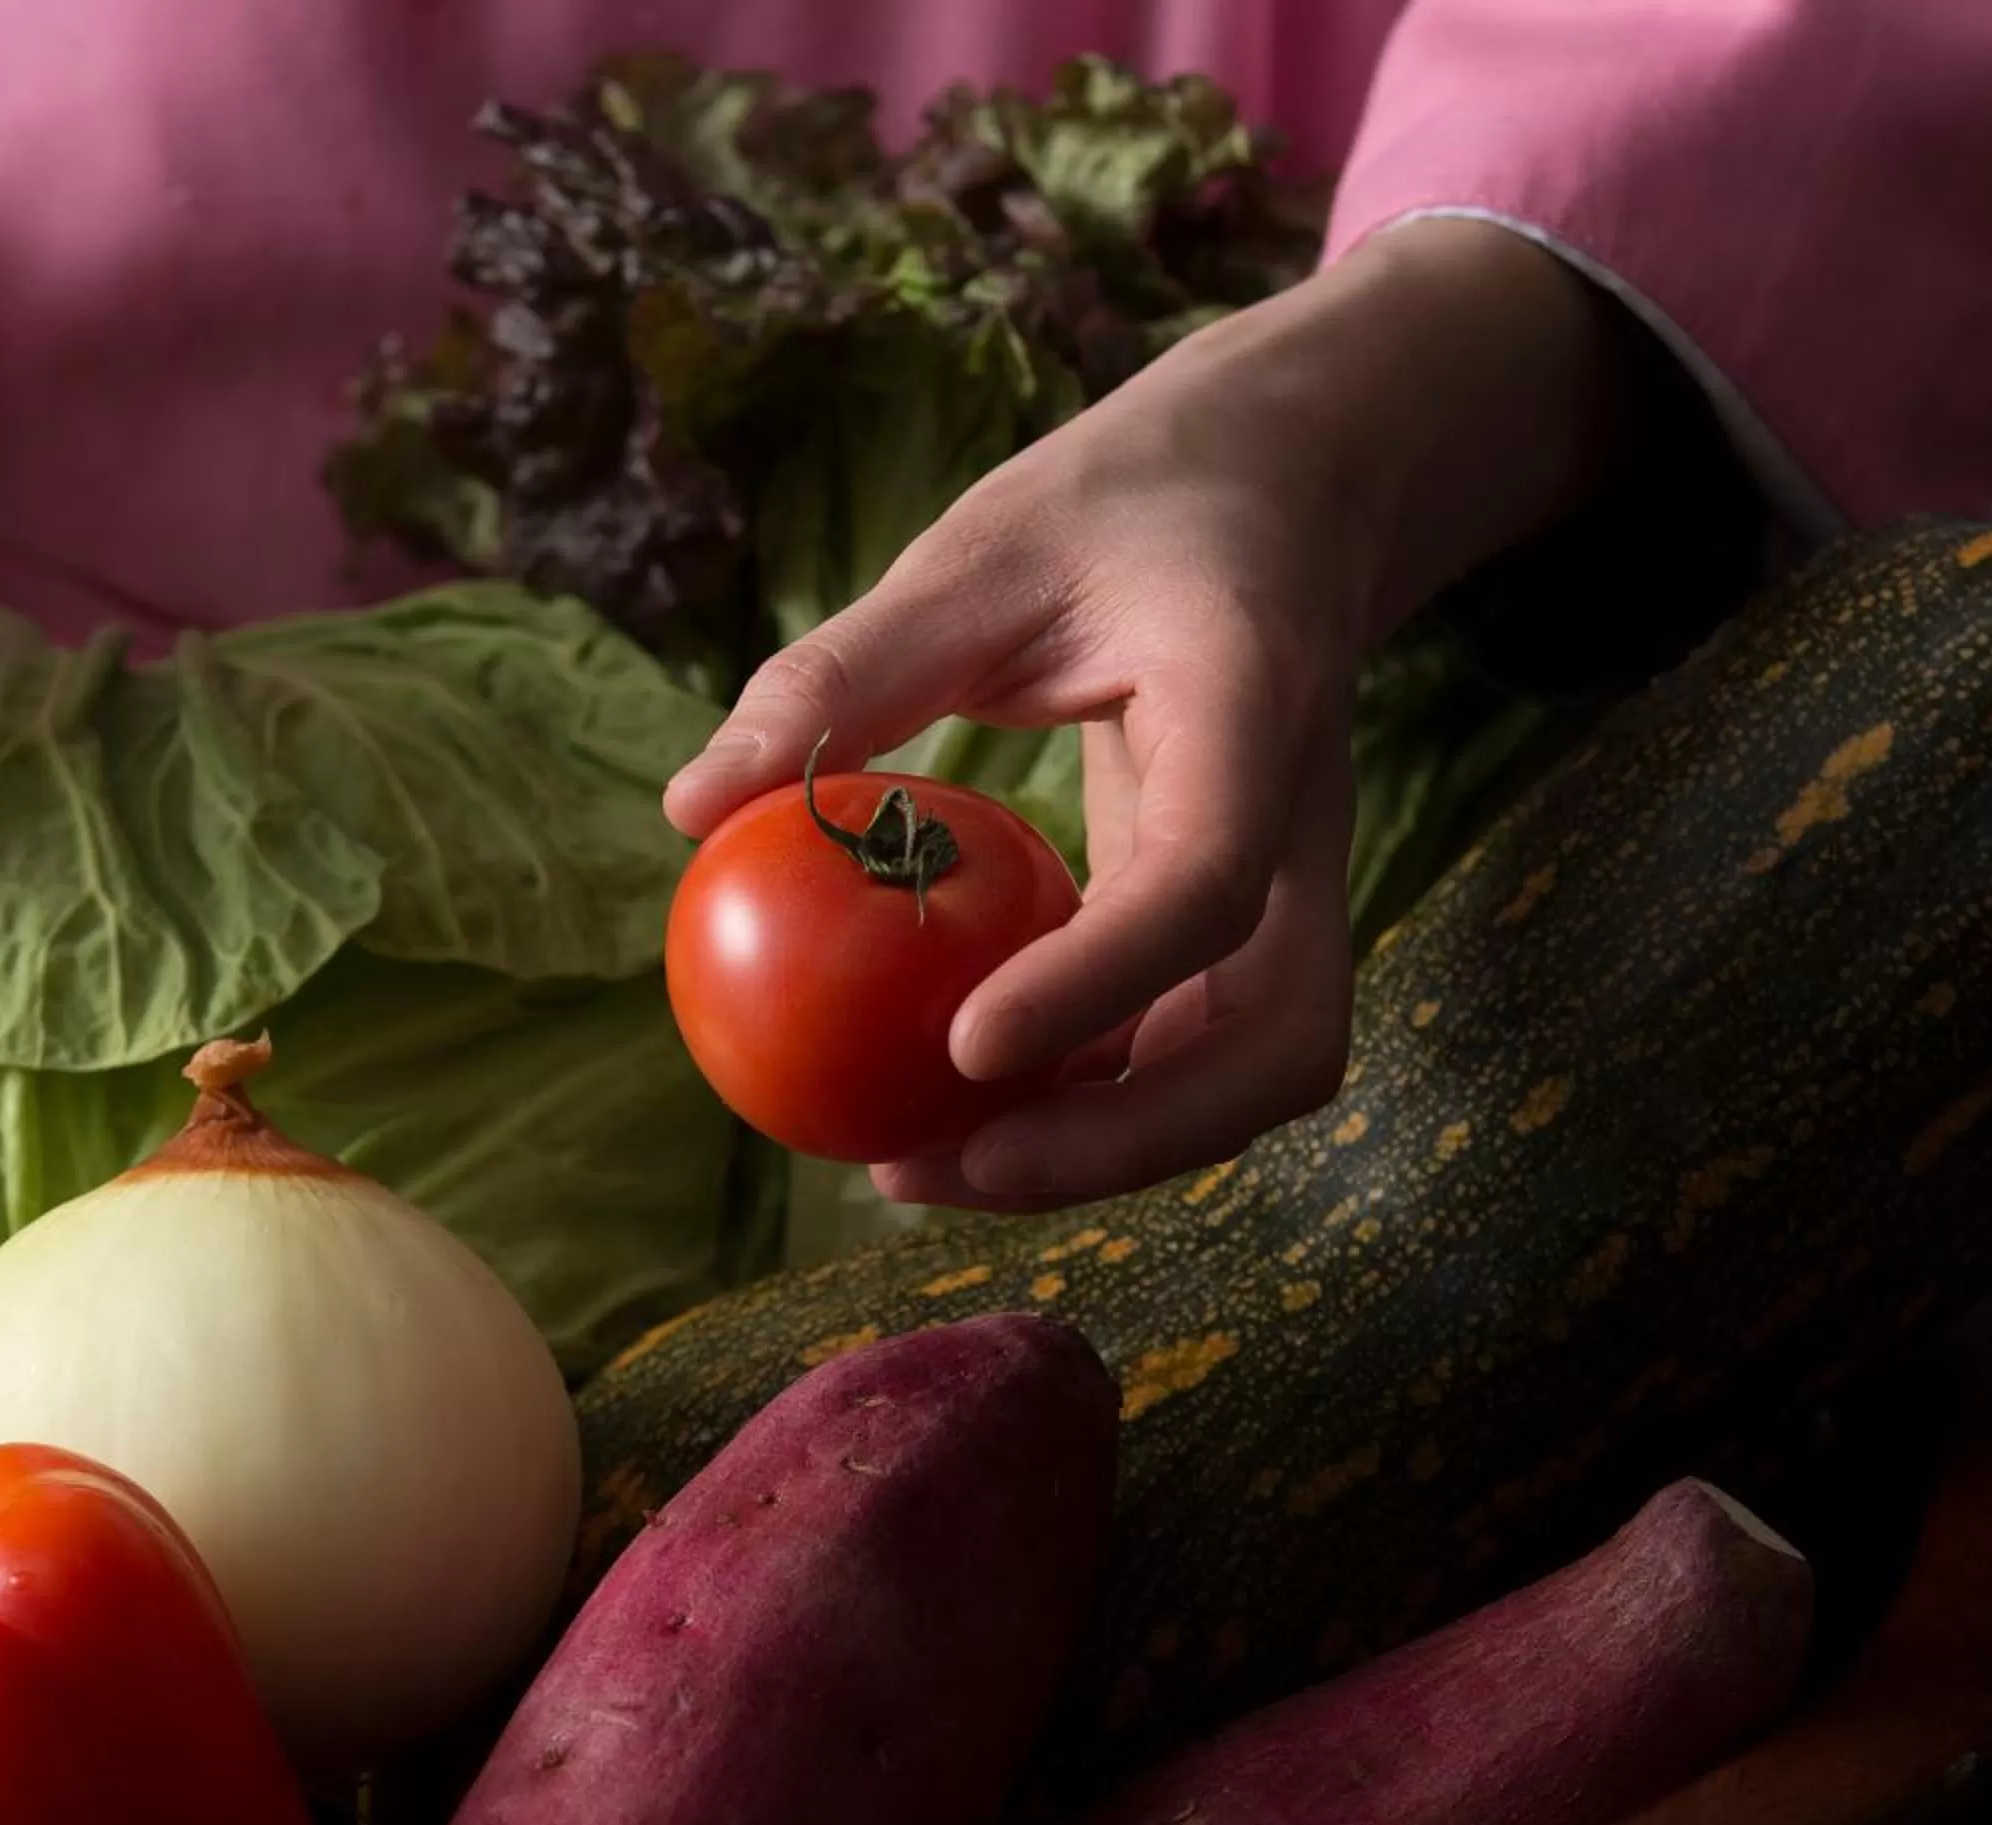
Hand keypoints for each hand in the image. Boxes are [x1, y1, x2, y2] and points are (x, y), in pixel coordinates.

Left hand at [665, 219, 1622, 1210]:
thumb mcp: (980, 555)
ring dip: (1108, 1149)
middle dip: (1122, 1140)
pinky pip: (1197, 1049)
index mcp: (1252, 710)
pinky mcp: (1251, 926)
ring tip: (924, 1168)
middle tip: (936, 1166)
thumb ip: (847, 673)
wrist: (1282, 488)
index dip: (1097, 983)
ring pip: (1251, 1072)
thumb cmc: (1122, 508)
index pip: (1205, 881)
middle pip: (1271, 1042)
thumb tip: (688, 808)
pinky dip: (1097, 1105)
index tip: (962, 1048)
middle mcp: (1303, 827)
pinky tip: (960, 1113)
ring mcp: (1293, 889)